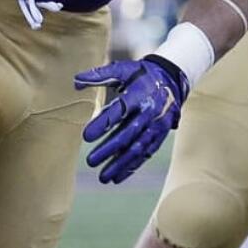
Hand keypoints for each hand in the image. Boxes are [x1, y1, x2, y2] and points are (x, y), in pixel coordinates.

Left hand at [74, 56, 188, 184]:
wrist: (172, 79)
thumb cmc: (141, 74)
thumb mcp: (122, 69)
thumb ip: (99, 75)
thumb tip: (76, 82)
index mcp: (138, 95)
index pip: (118, 111)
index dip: (102, 124)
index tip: (86, 136)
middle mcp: (149, 113)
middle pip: (127, 134)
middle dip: (109, 150)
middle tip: (90, 161)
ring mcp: (156, 126)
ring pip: (137, 149)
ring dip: (120, 164)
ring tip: (102, 177)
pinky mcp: (159, 136)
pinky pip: (145, 154)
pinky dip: (132, 167)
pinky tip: (117, 177)